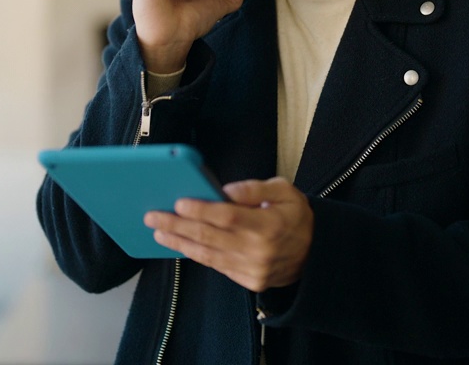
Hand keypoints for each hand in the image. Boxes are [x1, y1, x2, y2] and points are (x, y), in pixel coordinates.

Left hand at [144, 178, 313, 291]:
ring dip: (180, 242)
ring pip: (208, 255)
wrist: (315, 254)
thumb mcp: (285, 191)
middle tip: (153, 217)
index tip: (179, 202)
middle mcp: (259, 250)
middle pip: (210, 236)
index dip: (202, 210)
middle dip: (178, 225)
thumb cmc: (296, 216)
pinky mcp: (248, 281)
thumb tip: (225, 189)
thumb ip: (255, 188)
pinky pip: (216, 265)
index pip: (228, 216)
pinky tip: (181, 243)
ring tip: (159, 232)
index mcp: (270, 225)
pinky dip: (196, 254)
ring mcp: (252, 269)